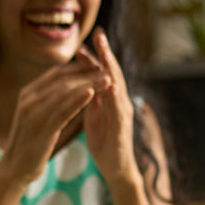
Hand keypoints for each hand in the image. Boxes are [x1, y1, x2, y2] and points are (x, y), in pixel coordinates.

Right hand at [0, 55, 110, 188]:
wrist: (14, 168)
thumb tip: (66, 86)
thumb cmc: (29, 143)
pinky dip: (78, 100)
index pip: (57, 73)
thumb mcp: (35, 116)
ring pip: (65, 93)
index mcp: (27, 94)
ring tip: (107, 80)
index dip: (79, 67)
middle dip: (87, 73)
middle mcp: (28, 100)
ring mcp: (33, 113)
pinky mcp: (41, 129)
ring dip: (89, 84)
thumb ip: (46, 99)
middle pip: (63, 80)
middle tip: (107, 70)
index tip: (98, 66)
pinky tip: (92, 94)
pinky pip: (62, 110)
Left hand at [79, 29, 138, 186]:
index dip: (92, 59)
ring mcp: (124, 113)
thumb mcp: (94, 117)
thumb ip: (91, 100)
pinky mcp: (123, 128)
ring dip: (112, 70)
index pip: (100, 74)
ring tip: (105, 53)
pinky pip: (119, 109)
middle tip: (99, 35)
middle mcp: (120, 102)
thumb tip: (82, 84)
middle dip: (105, 54)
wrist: (116, 169)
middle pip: (112, 74)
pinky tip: (110, 85)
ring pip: (118, 87)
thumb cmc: (105, 143)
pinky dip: (115, 96)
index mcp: (109, 100)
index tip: (81, 43)